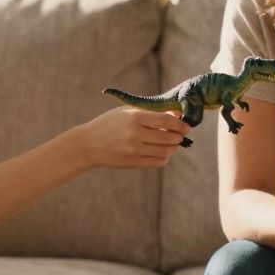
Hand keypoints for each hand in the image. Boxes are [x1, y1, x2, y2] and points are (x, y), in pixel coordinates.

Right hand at [73, 108, 189, 168]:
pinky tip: (162, 153)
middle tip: (180, 135)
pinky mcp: (132, 163)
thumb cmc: (109, 124)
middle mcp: (135, 134)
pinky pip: (157, 162)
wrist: (88, 144)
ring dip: (173, 148)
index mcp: (134, 117)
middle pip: (169, 138)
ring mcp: (134, 150)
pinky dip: (164, 157)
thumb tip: (176, 114)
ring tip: (172, 144)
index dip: (180, 124)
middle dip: (179, 137)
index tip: (186, 126)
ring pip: (165, 151)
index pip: (166, 121)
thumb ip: (151, 112)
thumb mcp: (127, 112)